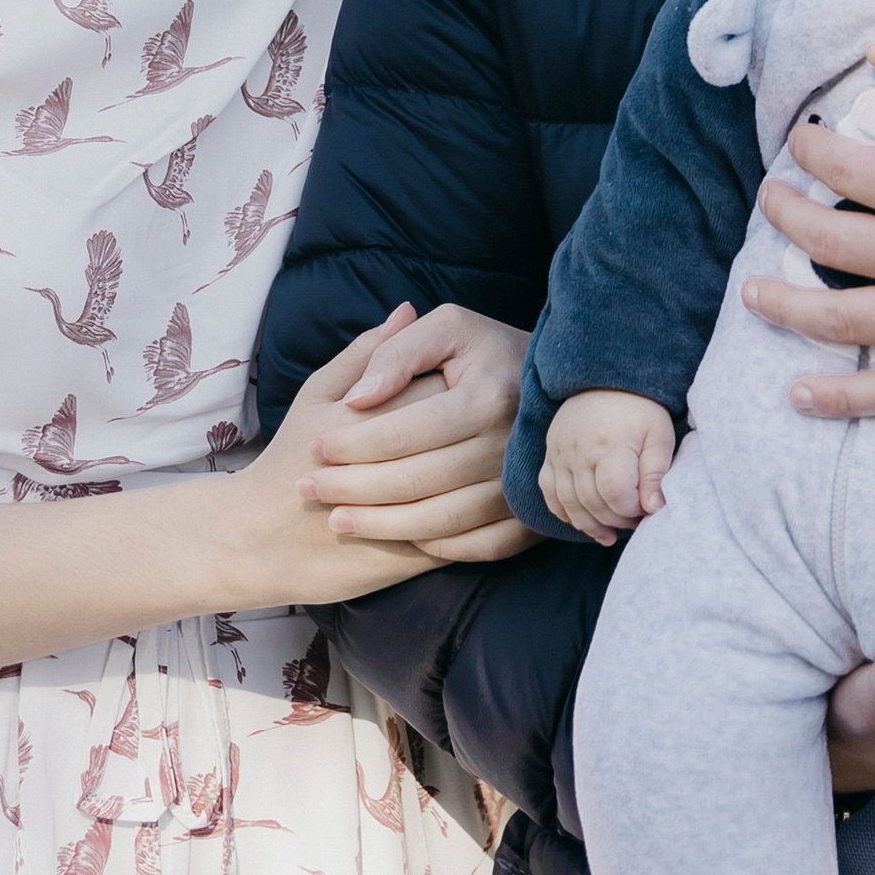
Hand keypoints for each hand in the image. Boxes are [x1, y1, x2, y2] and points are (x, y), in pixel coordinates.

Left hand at [296, 301, 536, 566]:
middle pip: (416, 481)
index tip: (316, 448)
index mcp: (487, 396)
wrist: (564, 388)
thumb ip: (398, 350)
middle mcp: (509, 444)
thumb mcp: (449, 328)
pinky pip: (482, 545)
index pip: (403, 432)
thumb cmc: (489, 352)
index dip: (352, 444)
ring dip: (382, 526)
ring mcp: (522, 485)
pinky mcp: (533, 515)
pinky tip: (402, 536)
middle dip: (353, 489)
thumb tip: (360, 397)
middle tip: (309, 491)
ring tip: (337, 521)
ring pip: (442, 521)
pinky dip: (438, 545)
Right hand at [539, 391, 676, 542]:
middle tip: (633, 521)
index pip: (615, 494)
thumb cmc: (639, 410)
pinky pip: (549, 493)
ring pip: (568, 504)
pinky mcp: (550, 454)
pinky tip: (583, 521)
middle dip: (615, 521)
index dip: (631, 510)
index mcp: (611, 444)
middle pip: (591, 503)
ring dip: (589, 525)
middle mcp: (579, 450)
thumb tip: (653, 509)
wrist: (605, 378)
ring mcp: (560, 453)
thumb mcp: (659, 435)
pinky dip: (564, 512)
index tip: (645, 509)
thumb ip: (656, 473)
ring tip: (610, 534)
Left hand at [748, 33, 874, 419]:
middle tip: (770, 201)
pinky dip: (845, 397)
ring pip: (845, 321)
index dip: (808, 150)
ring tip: (754, 291)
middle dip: (785, 216)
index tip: (801, 141)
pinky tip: (801, 395)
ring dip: (787, 307)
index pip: (844, 168)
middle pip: (829, 244)